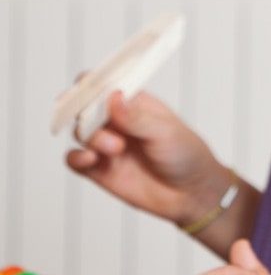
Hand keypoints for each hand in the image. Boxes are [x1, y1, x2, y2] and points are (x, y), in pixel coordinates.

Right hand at [65, 89, 223, 226]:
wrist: (191, 193)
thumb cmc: (185, 155)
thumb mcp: (166, 132)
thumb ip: (137, 118)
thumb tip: (114, 96)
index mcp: (135, 103)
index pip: (106, 84)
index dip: (92, 82)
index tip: (86, 84)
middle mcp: (117, 122)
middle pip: (85, 107)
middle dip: (85, 111)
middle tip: (94, 119)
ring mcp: (106, 144)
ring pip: (81, 132)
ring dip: (91, 137)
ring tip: (116, 148)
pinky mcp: (99, 168)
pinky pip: (75, 160)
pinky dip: (76, 157)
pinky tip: (90, 159)